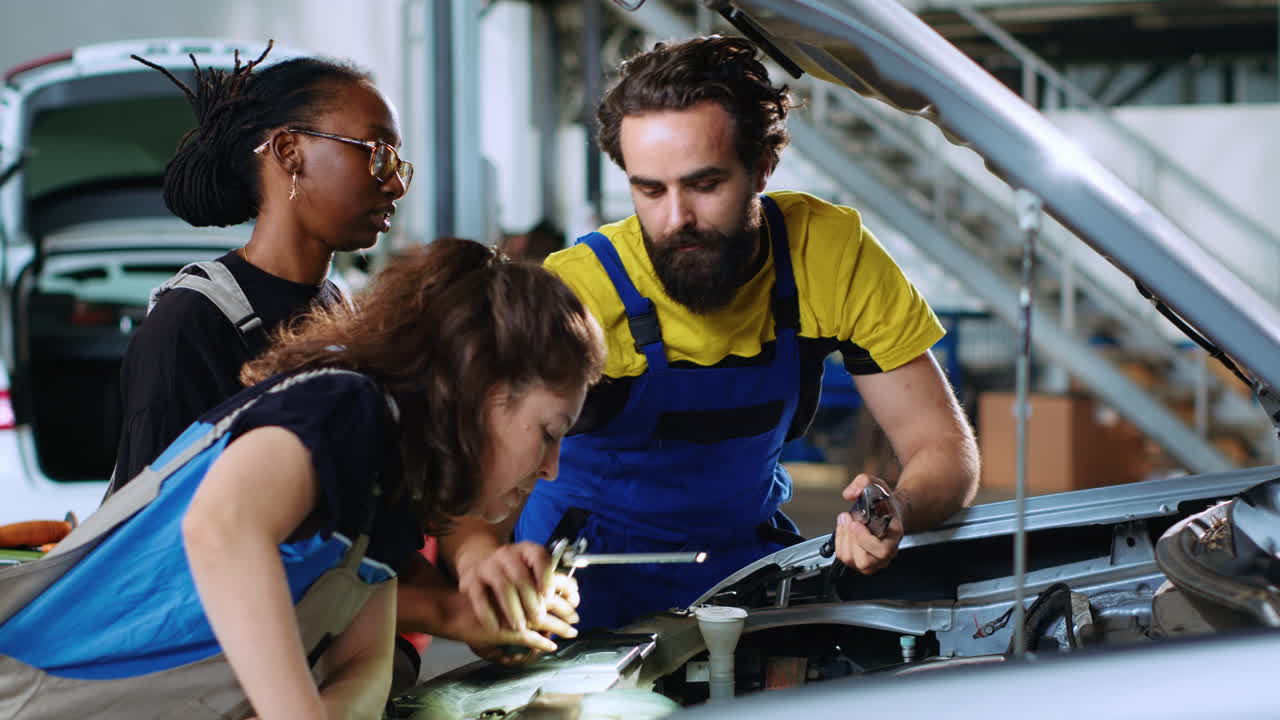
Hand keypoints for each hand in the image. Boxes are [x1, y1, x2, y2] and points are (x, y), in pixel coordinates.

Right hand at [456, 543, 580, 654]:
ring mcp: (487, 566)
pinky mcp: (470, 580)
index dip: (547, 577)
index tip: (550, 596)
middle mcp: (507, 555)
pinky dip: (489, 615)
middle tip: (539, 619)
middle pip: (521, 577)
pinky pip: (480, 598)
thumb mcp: (534, 569)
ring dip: (513, 610)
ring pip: (502, 587)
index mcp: (527, 550)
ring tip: (520, 627)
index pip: (540, 559)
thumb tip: (575, 599)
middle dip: (531, 601)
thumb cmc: (516, 570)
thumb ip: (555, 581)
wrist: (480, 561)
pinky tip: (496, 628)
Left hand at [833, 474, 905, 573]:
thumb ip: (863, 482)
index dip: (865, 540)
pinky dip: (840, 543)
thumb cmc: (884, 502)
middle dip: (850, 539)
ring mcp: (874, 560)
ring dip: (844, 540)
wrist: (888, 512)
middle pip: (865, 561)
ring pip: (853, 562)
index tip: (856, 523)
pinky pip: (846, 559)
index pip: (883, 550)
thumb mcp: (877, 484)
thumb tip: (848, 494)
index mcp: (894, 536)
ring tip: (846, 522)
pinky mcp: (861, 561)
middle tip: (849, 520)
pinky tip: (844, 529)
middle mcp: (886, 553)